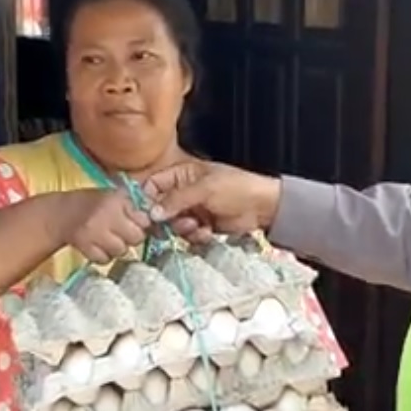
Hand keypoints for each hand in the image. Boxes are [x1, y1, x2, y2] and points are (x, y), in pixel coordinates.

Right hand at [55, 189, 153, 263]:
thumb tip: (158, 223)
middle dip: (132, 237)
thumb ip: (134, 208)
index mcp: (116, 199)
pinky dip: (104, 256)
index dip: (142, 223)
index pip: (144, 219)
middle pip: (136, 237)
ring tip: (109, 238)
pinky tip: (98, 246)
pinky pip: (105, 259)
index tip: (136, 223)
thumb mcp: (115, 196)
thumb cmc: (94, 204)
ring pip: (121, 250)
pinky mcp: (84, 246)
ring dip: (118, 247)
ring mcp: (93, 232)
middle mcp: (105, 215)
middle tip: (123, 232)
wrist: (61, 213)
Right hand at [142, 161, 280, 243]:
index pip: (153, 185)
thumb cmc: (236, 188)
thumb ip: (176, 199)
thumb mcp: (205, 189)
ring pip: (173, 224)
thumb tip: (152, 212)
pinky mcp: (202, 225)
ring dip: (183, 228)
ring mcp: (193, 209)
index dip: (147, 199)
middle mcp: (184, 191)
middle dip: (167, 218)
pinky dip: (196, 236)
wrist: (263, 207)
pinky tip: (207, 231)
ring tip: (197, 225)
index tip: (147, 214)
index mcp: (182, 174)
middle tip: (177, 222)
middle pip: (160, 208)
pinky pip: (188, 234)